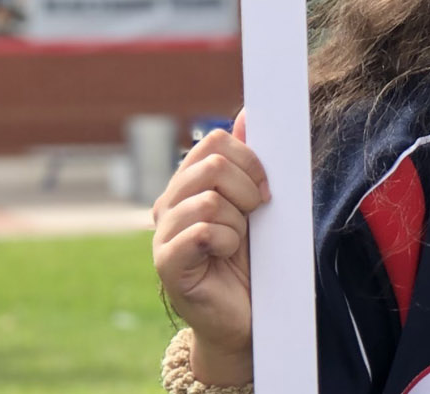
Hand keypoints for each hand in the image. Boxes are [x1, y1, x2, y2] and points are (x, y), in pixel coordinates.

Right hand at [151, 110, 268, 383]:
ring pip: (209, 200)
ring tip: (236, 244)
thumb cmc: (250, 260)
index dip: (249, 159)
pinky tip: (224, 258)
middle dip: (247, 190)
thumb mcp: (255, 205)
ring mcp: (164, 233)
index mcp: (189, 184)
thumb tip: (248, 113)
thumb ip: (248, 162)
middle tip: (253, 218)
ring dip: (237, 223)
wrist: (245, 316)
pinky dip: (226, 242)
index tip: (266, 189)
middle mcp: (169, 204)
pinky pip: (202, 232)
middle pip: (212, 165)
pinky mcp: (167, 263)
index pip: (215, 142)